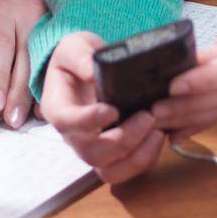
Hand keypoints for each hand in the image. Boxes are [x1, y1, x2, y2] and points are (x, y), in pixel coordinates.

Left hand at [0, 0, 48, 127]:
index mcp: (1, 17)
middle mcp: (28, 23)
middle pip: (24, 62)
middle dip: (18, 94)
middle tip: (10, 120)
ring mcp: (49, 29)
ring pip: (45, 65)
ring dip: (37, 94)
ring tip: (29, 119)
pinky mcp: (63, 34)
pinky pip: (60, 62)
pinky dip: (56, 84)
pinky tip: (51, 103)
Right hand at [41, 32, 165, 184]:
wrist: (84, 69)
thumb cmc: (76, 57)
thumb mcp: (74, 46)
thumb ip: (80, 57)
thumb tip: (94, 74)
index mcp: (58, 108)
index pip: (68, 122)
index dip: (90, 121)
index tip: (113, 109)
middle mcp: (72, 136)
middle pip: (92, 153)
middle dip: (123, 141)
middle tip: (147, 117)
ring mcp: (91, 149)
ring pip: (109, 171)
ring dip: (136, 157)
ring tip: (157, 131)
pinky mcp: (111, 155)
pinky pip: (126, 170)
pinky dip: (145, 159)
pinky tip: (158, 136)